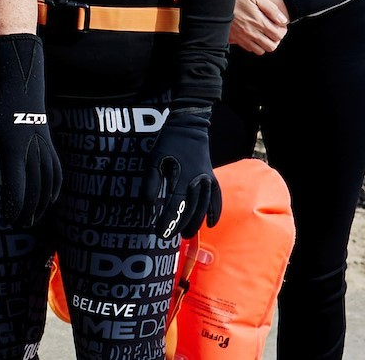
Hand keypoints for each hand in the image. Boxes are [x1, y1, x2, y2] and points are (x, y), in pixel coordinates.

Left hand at [0, 33, 61, 222]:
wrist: (23, 89)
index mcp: (14, 152)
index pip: (17, 188)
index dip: (14, 208)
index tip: (7, 220)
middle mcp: (33, 153)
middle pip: (34, 191)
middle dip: (28, 212)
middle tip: (19, 225)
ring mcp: (45, 150)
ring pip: (48, 184)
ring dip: (42, 204)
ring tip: (34, 218)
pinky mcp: (51, 146)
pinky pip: (57, 173)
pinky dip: (55, 189)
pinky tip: (51, 200)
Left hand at [146, 106, 222, 240]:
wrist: (189, 127)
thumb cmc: (168, 143)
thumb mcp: (154, 159)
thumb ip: (151, 182)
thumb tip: (147, 205)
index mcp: (182, 178)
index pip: (176, 206)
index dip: (168, 221)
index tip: (160, 233)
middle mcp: (198, 181)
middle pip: (191, 210)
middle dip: (180, 225)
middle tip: (170, 237)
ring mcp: (207, 180)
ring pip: (204, 207)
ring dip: (196, 222)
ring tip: (187, 234)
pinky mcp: (212, 177)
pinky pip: (216, 197)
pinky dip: (215, 211)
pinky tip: (211, 223)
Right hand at [228, 0, 288, 54]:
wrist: (216, 1)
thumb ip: (271, 9)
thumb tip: (282, 20)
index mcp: (258, 22)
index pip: (277, 35)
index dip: (282, 31)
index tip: (280, 26)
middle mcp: (251, 33)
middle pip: (271, 46)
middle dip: (275, 40)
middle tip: (273, 31)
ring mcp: (242, 37)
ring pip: (260, 50)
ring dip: (264, 44)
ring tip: (263, 34)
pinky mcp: (234, 39)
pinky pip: (248, 48)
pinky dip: (253, 45)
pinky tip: (252, 35)